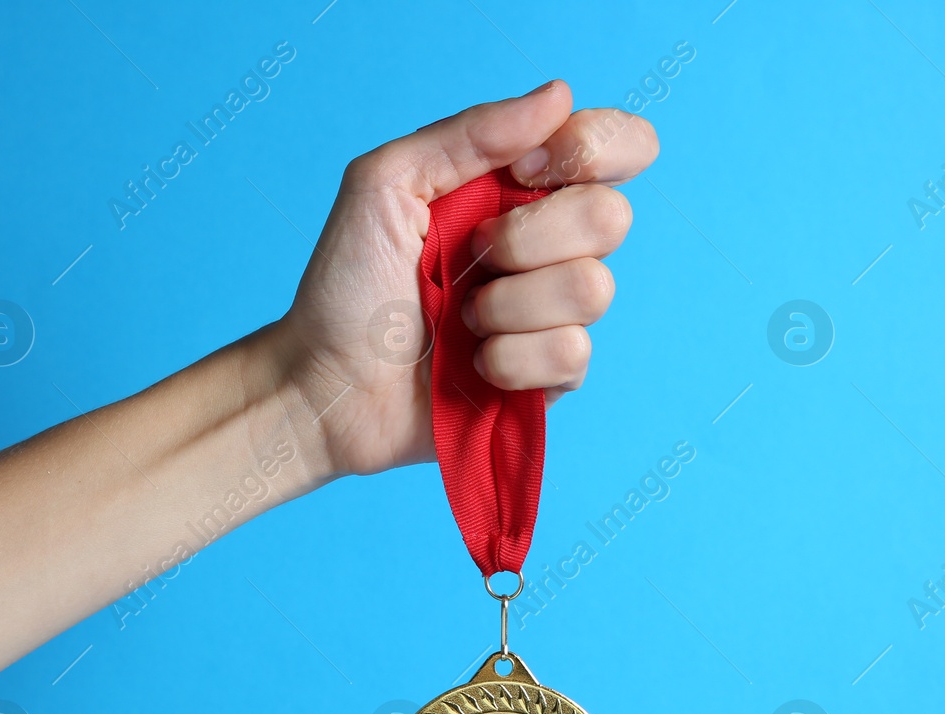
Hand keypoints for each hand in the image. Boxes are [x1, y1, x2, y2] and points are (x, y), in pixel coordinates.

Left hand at [267, 80, 658, 478]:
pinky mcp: (552, 377)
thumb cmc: (347, 287)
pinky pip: (572, 354)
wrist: (329, 387)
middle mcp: (549, 246)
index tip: (524, 172)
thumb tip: (559, 95)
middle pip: (611, 217)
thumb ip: (470, 134)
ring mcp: (555, 314)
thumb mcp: (386, 184)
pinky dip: (508, 359)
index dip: (589, 149)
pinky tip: (472, 366)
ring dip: (509, 304)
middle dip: (527, 238)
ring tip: (459, 320)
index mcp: (519, 188)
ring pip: (593, 290)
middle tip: (468, 256)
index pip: (615, 146)